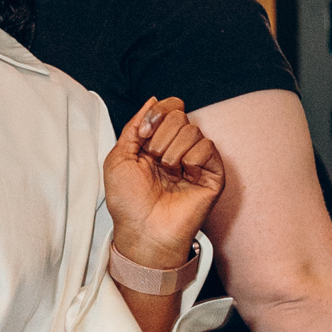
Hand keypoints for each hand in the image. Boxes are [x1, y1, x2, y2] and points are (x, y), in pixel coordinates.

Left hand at [103, 96, 224, 265]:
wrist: (142, 231)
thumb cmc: (128, 203)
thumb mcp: (119, 157)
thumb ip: (134, 126)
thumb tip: (152, 100)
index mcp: (157, 143)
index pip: (169, 109)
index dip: (157, 114)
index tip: (144, 134)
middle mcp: (178, 149)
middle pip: (180, 115)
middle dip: (161, 135)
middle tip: (154, 160)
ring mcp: (197, 162)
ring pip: (193, 130)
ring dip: (173, 151)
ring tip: (167, 172)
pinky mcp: (212, 175)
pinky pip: (208, 148)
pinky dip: (192, 159)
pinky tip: (185, 176)